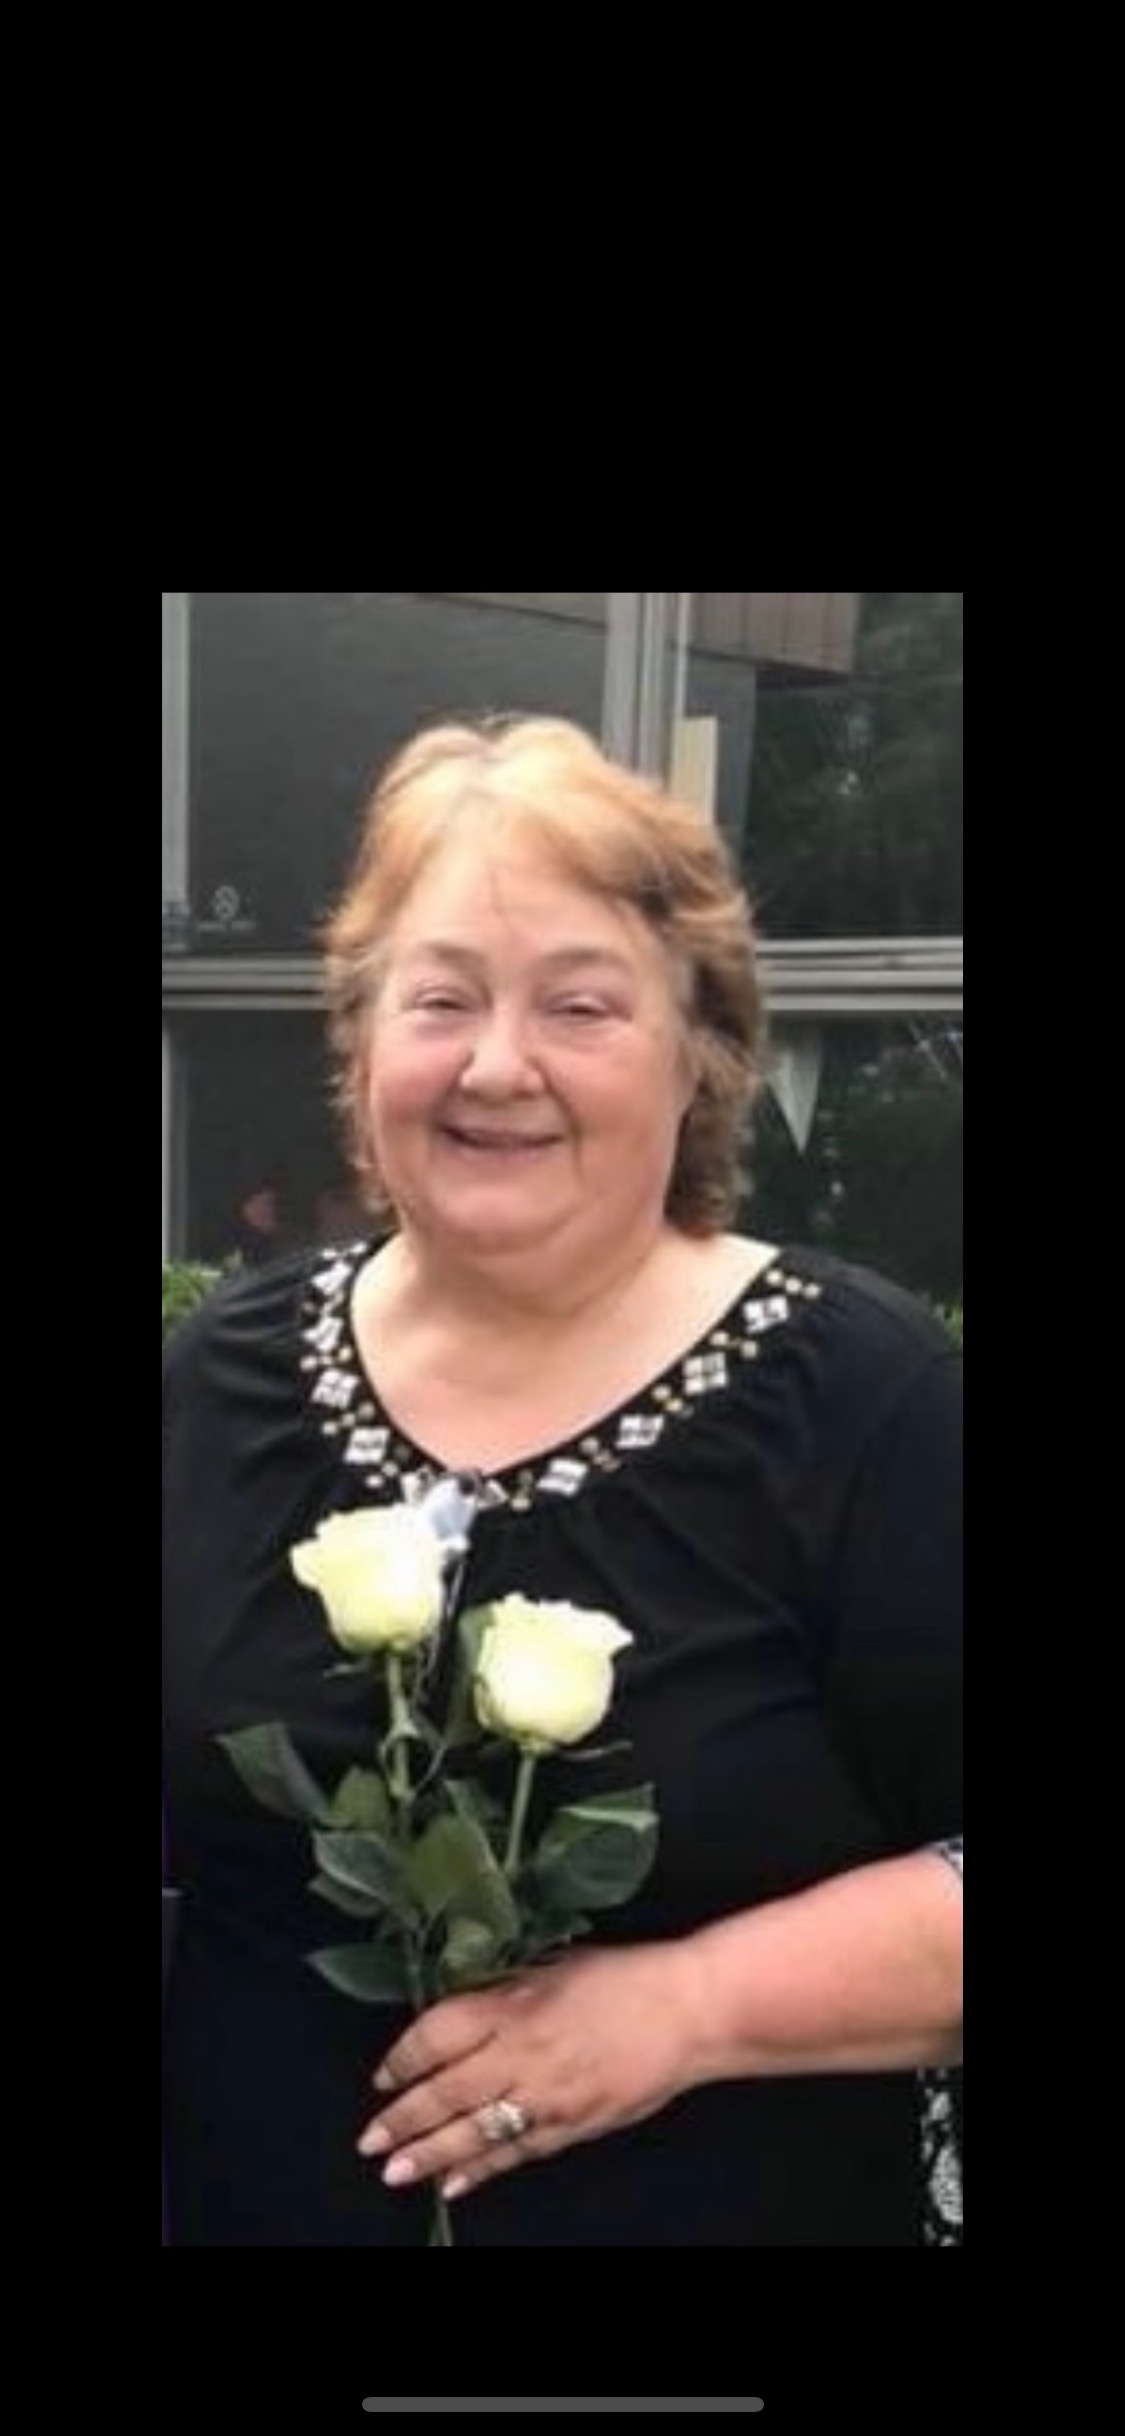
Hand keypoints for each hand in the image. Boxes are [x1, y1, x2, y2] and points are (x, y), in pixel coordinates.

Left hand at [356, 1942, 700, 2203]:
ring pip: (476, 2131)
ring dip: (430, 2153)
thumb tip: (462, 2007)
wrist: (689, 2011)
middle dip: (403, 2118)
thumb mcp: (554, 1967)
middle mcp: (522, 2054)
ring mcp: (547, 2097)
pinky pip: (518, 2152)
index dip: (404, 2057)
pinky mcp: (573, 2126)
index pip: (439, 2033)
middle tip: (369, 2141)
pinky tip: (455, 2182)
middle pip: (447, 2091)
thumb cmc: (623, 1976)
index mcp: (514, 2005)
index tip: (382, 2075)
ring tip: (395, 2172)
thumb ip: (505, 1990)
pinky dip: (483, 2169)